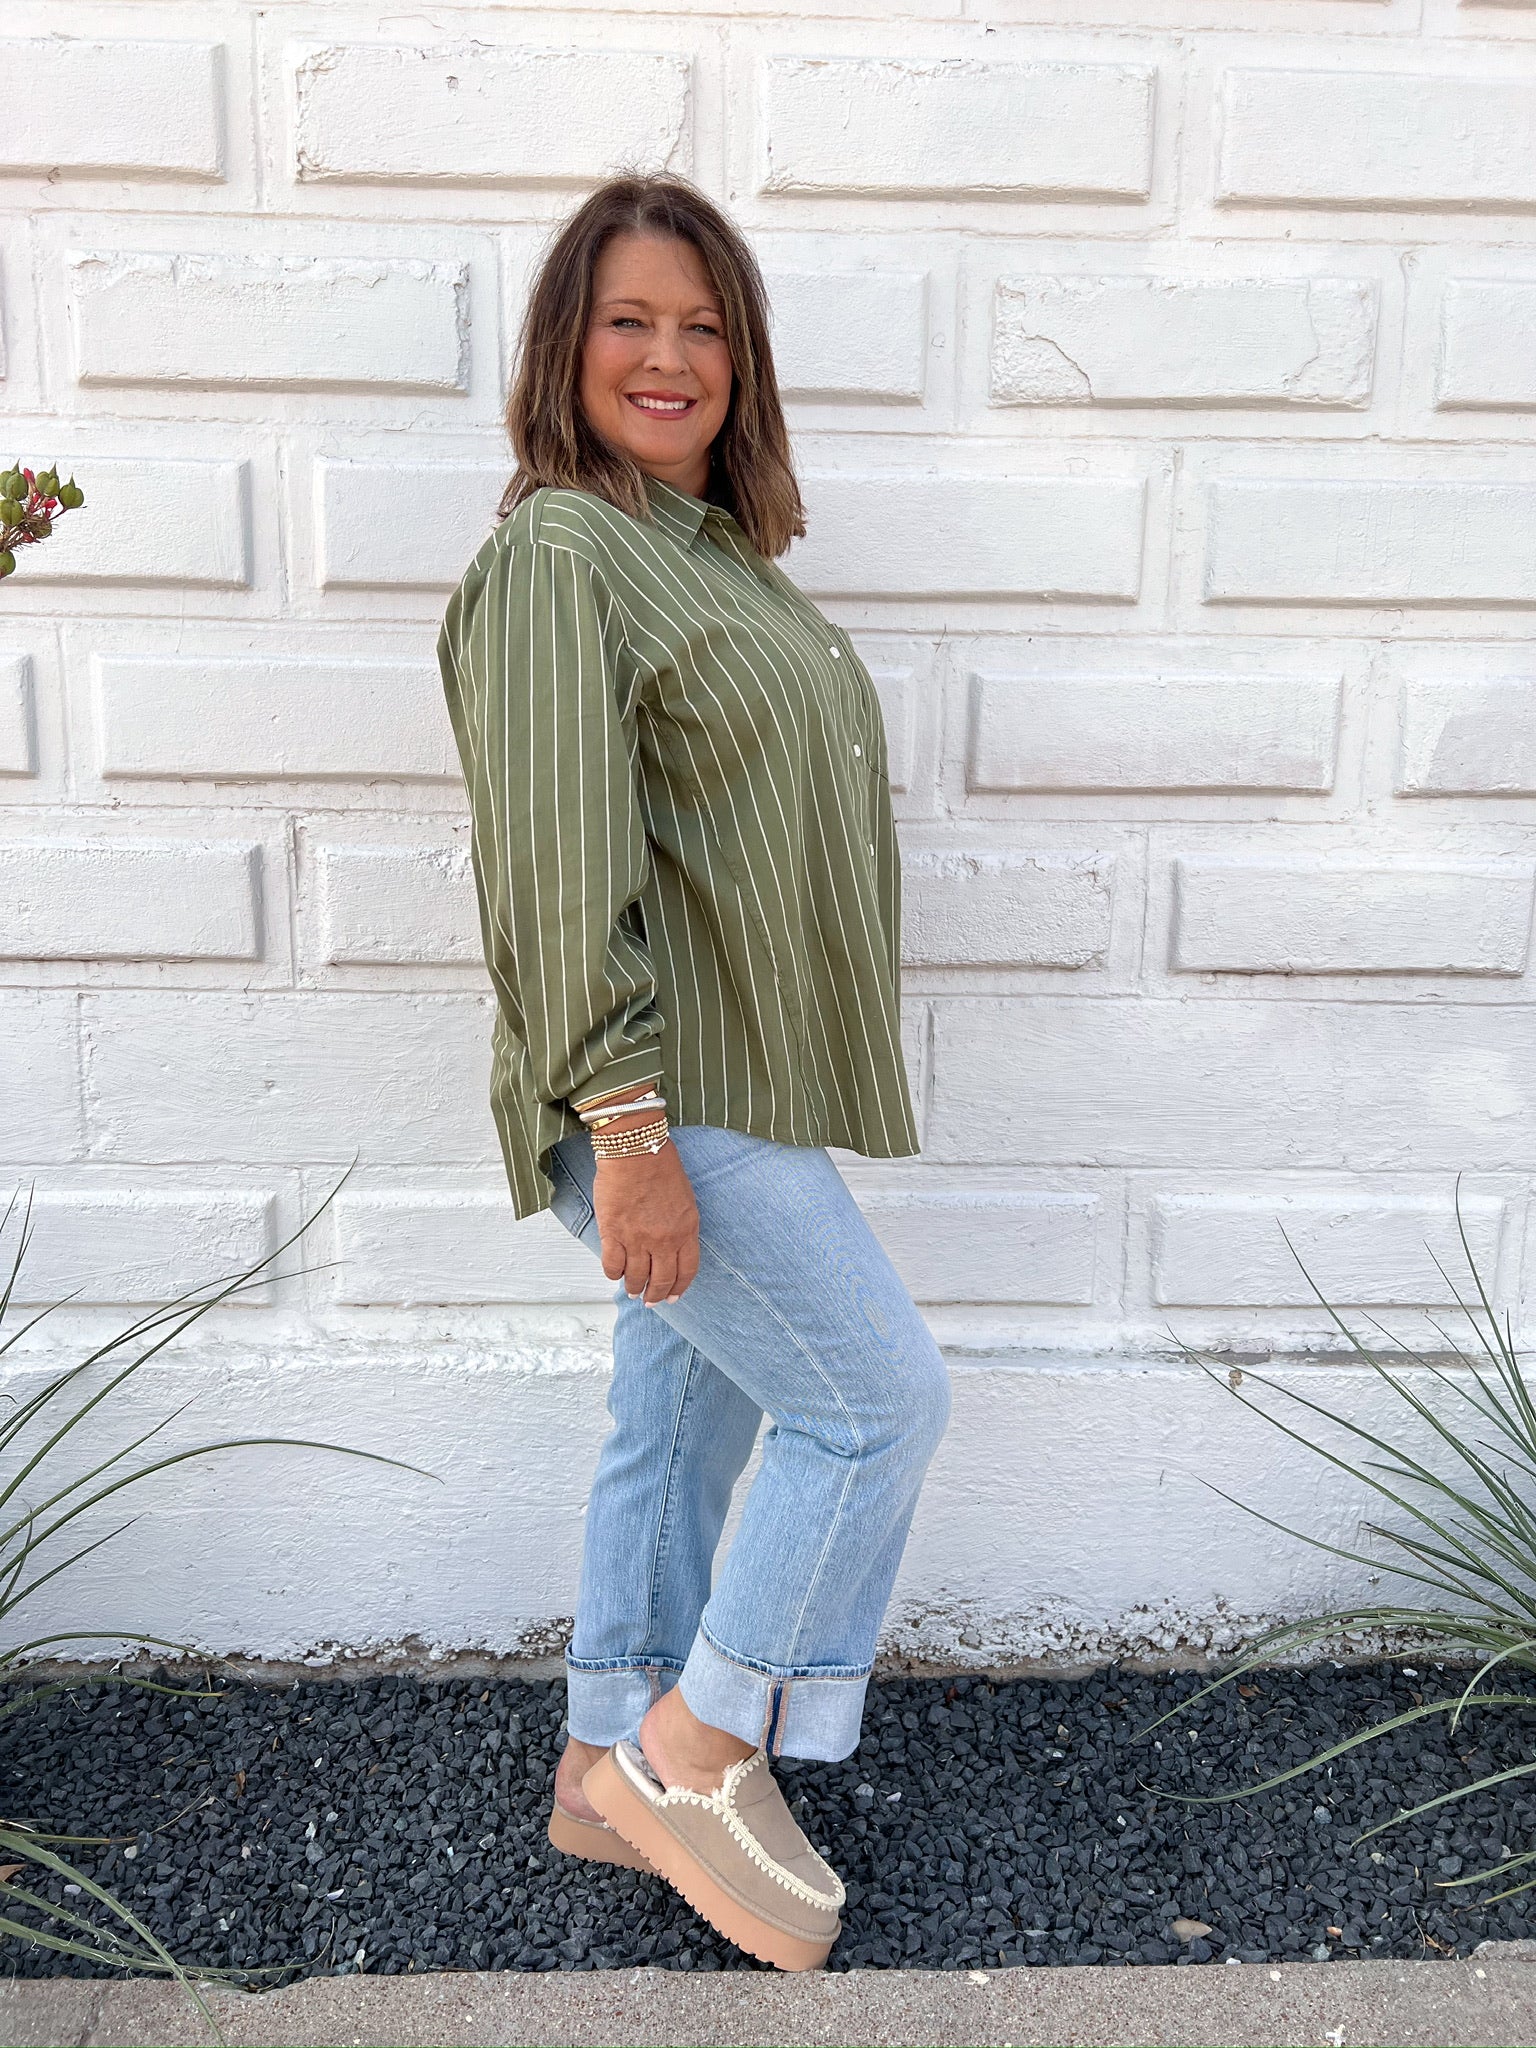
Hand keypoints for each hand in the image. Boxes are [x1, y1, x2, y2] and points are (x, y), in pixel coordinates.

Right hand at [593, 1144, 699, 1304]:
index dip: (678, 1288)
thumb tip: (671, 1246)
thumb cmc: (660, 1165)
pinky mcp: (613, 1233)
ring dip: (634, 1288)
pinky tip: (614, 1274)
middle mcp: (664, 1240)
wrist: (635, 1150)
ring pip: (636, 1277)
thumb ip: (681, 1226)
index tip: (672, 1297)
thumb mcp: (685, 1199)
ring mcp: (638, 1239)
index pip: (686, 1271)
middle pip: (661, 1279)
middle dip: (656, 1295)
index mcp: (687, 1230)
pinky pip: (613, 1265)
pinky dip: (613, 1274)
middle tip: (650, 1301)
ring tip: (631, 1291)